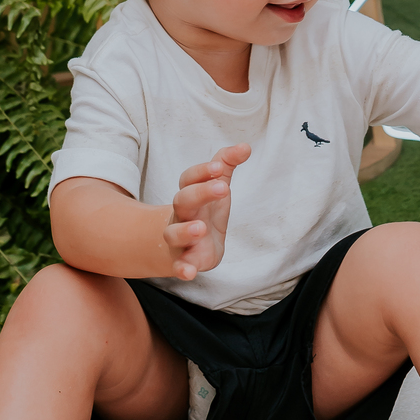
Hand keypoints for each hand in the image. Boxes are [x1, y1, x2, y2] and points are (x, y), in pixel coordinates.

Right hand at [161, 143, 250, 279]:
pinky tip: (189, 273)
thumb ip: (227, 163)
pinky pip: (179, 265)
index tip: (219, 168)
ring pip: (174, 233)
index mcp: (189, 193)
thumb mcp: (216, 185)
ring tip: (201, 228)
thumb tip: (245, 146)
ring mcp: (180, 238)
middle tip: (223, 187)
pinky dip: (182, 269)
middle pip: (183, 200)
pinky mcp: (185, 261)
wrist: (184, 244)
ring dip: (185, 231)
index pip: (189, 178)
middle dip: (200, 193)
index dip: (203, 172)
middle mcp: (181, 214)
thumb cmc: (203, 210)